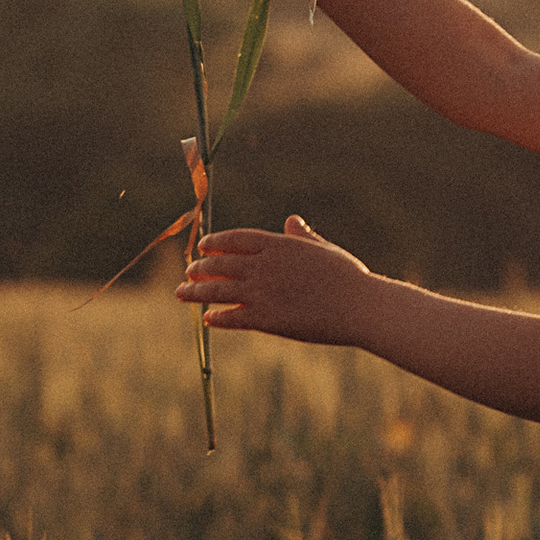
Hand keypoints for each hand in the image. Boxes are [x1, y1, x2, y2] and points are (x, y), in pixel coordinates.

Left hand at [181, 212, 375, 347]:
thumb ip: (302, 237)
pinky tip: (208, 319)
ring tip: (181, 294)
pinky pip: (233, 318)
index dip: (215, 242)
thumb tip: (291, 220)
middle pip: (220, 264)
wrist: (358, 306)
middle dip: (200, 267)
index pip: (235, 238)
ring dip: (196, 292)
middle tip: (188, 271)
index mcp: (278, 245)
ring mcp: (262, 293)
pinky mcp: (266, 319)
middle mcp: (264, 266)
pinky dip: (218, 318)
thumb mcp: (323, 249)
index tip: (203, 246)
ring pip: (218, 291)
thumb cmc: (347, 276)